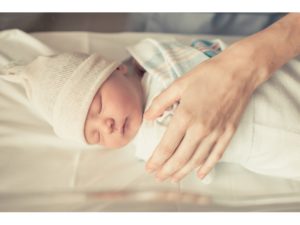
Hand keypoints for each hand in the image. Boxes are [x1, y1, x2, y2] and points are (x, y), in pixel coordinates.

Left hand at [144, 43, 263, 181]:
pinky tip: (199, 174)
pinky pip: (216, 155)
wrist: (239, 71)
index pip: (167, 147)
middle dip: (166, 170)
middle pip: (180, 158)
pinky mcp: (228, 133)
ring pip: (197, 161)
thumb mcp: (179, 84)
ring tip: (173, 178)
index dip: (156, 160)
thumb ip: (160, 102)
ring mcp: (216, 133)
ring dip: (183, 172)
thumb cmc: (207, 75)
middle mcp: (200, 129)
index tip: (149, 167)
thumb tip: (147, 117)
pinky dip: (207, 167)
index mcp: (185, 116)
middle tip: (157, 176)